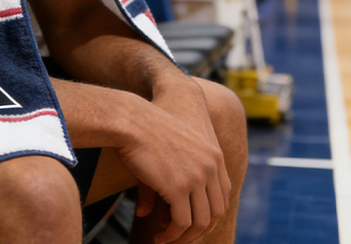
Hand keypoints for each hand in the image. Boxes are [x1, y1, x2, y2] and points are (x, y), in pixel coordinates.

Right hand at [113, 82, 228, 243]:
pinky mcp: (178, 187)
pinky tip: (159, 237)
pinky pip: (181, 223)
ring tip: (166, 240)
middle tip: (179, 237)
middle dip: (198, 230)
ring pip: (200, 222)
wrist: (129, 118)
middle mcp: (210, 166)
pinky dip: (172, 236)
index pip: (221, 197)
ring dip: (183, 237)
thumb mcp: (166, 153)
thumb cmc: (142, 130)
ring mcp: (196, 177)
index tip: (191, 224)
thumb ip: (164, 182)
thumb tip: (146, 213)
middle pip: (215, 213)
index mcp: (213, 155)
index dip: (208, 215)